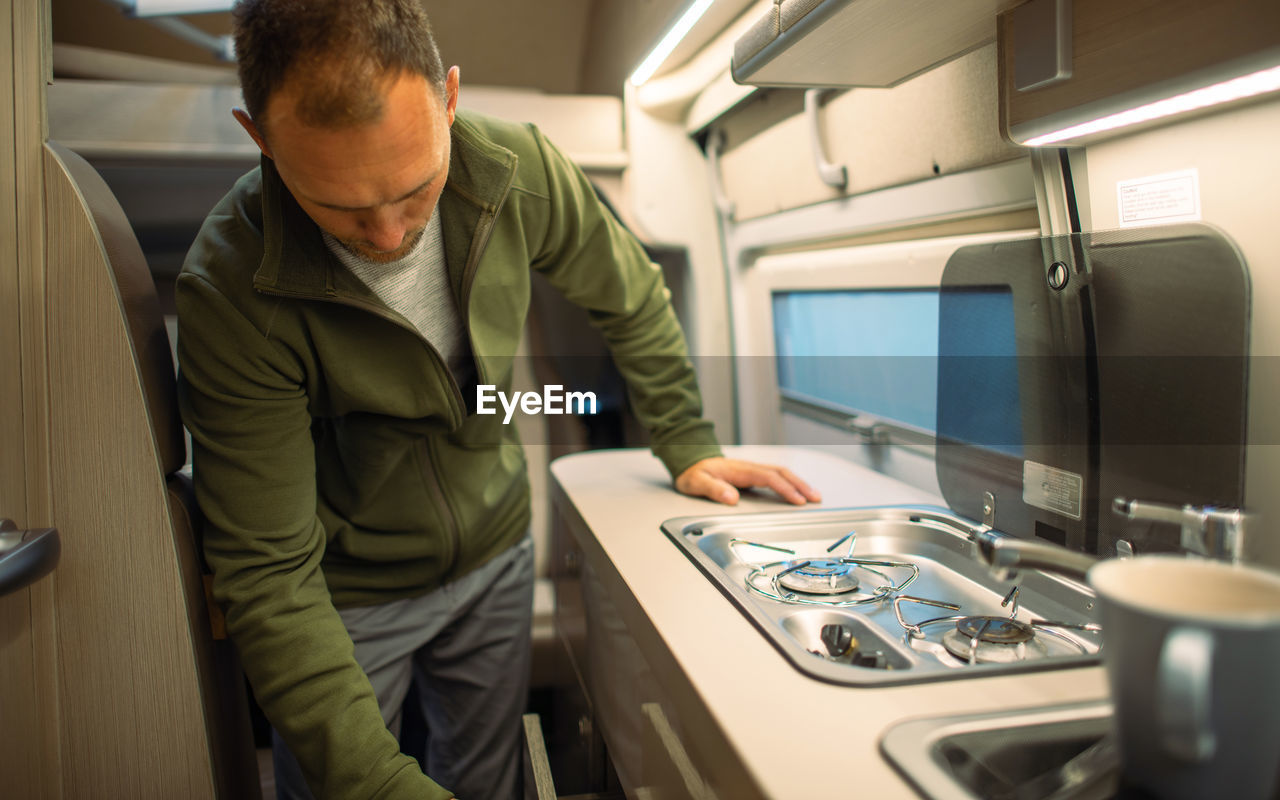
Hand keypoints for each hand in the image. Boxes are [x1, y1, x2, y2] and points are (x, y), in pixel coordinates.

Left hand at [674, 457, 821, 505]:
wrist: (690, 462)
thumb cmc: (694, 473)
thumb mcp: (697, 482)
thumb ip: (713, 489)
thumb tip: (731, 498)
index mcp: (740, 469)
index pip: (768, 477)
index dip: (785, 488)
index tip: (798, 499)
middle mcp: (749, 467)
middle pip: (781, 472)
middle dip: (800, 484)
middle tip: (815, 497)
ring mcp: (752, 469)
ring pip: (781, 473)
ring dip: (798, 483)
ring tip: (813, 495)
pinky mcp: (752, 474)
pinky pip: (776, 476)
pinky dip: (790, 483)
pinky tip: (797, 491)